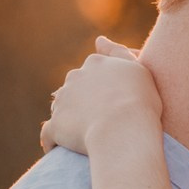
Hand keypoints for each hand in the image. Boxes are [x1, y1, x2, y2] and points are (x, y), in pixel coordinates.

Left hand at [41, 38, 160, 154]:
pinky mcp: (55, 126)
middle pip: (76, 87)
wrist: (123, 129)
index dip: (106, 84)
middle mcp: (75, 78)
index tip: (118, 99)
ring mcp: (63, 102)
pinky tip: (60, 149)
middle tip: (105, 116)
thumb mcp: (137, 69)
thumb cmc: (139, 101)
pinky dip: (52, 141)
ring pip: (62, 108)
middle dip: (85, 98)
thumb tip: (98, 39)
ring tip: (87, 135)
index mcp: (96, 64)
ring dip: (71, 118)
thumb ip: (117, 52)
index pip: (95, 69)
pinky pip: (49, 135)